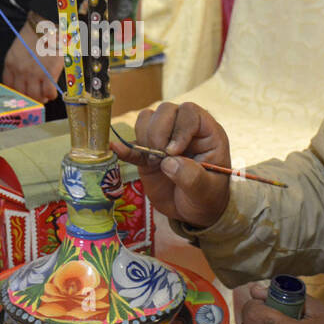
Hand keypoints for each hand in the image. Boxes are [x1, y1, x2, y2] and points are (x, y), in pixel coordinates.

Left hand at [1, 20, 60, 103]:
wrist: (48, 25)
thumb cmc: (36, 36)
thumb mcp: (19, 50)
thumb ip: (18, 64)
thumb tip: (24, 81)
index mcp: (10, 63)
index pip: (10, 87)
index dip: (18, 94)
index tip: (24, 95)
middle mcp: (20, 70)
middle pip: (22, 94)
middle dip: (30, 98)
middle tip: (37, 97)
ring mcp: (34, 73)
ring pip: (35, 96)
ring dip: (41, 99)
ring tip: (45, 96)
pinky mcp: (49, 73)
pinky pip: (48, 92)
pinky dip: (51, 95)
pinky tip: (52, 92)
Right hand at [110, 101, 230, 228]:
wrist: (192, 213)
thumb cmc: (206, 198)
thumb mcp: (206, 191)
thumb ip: (192, 177)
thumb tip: (169, 162)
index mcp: (206, 133)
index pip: (190, 112)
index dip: (180, 128)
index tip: (174, 152)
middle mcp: (184, 130)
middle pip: (166, 110)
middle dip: (159, 132)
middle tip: (160, 157)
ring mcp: (164, 140)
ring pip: (147, 120)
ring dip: (145, 139)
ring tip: (154, 162)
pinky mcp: (146, 154)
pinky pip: (132, 143)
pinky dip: (125, 148)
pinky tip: (117, 150)